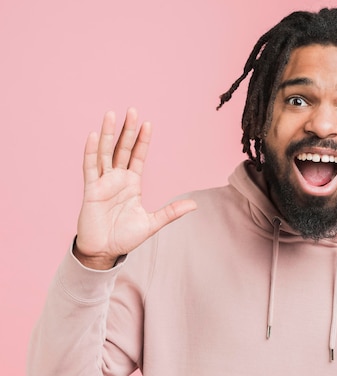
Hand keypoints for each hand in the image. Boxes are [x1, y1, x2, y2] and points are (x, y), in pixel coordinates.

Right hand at [74, 108, 196, 269]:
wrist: (105, 251)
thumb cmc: (125, 237)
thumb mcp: (152, 223)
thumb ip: (171, 212)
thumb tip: (195, 205)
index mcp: (132, 184)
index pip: (137, 156)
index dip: (142, 140)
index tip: (148, 123)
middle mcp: (117, 179)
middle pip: (122, 149)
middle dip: (127, 130)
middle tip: (132, 110)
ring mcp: (103, 182)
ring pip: (105, 152)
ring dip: (108, 134)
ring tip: (111, 114)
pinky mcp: (91, 189)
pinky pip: (90, 167)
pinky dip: (91, 151)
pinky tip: (95, 135)